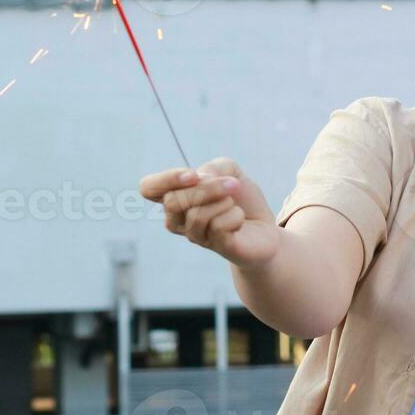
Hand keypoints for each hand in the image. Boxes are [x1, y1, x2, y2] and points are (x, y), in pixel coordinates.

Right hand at [138, 158, 280, 268]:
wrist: (266, 227)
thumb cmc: (241, 199)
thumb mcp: (229, 171)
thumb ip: (212, 168)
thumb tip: (199, 180)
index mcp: (176, 196)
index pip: (148, 188)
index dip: (166, 180)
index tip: (193, 175)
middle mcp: (178, 220)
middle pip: (173, 201)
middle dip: (208, 187)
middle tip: (233, 184)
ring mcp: (196, 236)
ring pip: (196, 215)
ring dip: (224, 201)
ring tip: (234, 204)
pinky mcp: (217, 247)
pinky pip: (218, 228)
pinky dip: (235, 216)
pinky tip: (239, 220)